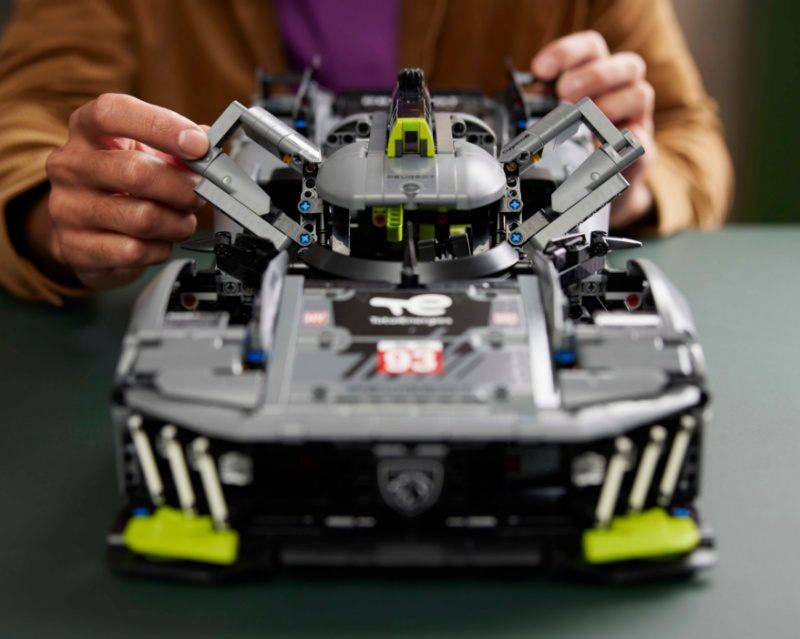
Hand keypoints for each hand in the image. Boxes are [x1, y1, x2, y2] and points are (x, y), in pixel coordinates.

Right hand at [38, 94, 208, 289]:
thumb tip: (209, 143)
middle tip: (198, 194)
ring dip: (178, 223)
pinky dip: (160, 249)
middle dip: (183, 187)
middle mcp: (69, 165)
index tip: (198, 144)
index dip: (161, 125)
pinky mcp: (76, 248)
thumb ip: (177, 146)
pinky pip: (135, 251)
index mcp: (86, 130)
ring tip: (180, 221)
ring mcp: (67, 208)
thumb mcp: (146, 153)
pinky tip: (158, 241)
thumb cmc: (121, 183)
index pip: (113, 112)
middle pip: (136, 172)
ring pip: (143, 218)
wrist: (86, 229)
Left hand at [531, 31, 656, 227]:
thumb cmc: (580, 138)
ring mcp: (636, 117)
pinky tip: (602, 146)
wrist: (601, 179)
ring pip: (640, 94)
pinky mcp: (641, 147)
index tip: (539, 69)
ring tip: (585, 120)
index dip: (566, 52)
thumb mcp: (560, 116)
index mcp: (599, 74)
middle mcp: (623, 90)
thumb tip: (529, 97)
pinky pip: (641, 138)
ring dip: (608, 105)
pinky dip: (623, 140)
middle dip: (592, 75)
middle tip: (564, 92)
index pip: (591, 48)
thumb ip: (548, 103)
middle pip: (626, 63)